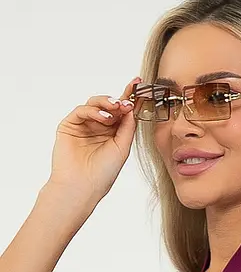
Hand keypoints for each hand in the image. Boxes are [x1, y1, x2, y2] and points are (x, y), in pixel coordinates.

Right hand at [47, 76, 140, 207]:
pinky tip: (103, 117)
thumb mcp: (122, 148)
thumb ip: (127, 127)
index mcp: (113, 133)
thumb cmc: (103, 173)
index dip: (131, 98)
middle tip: (127, 99)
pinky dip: (93, 111)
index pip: (122, 112)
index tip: (140, 85)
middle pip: (109, 105)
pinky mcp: (70, 125)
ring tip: (116, 107)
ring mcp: (84, 125)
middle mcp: (99, 127)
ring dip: (107, 103)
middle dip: (120, 98)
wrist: (82, 186)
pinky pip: (81, 110)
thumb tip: (131, 106)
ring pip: (95, 104)